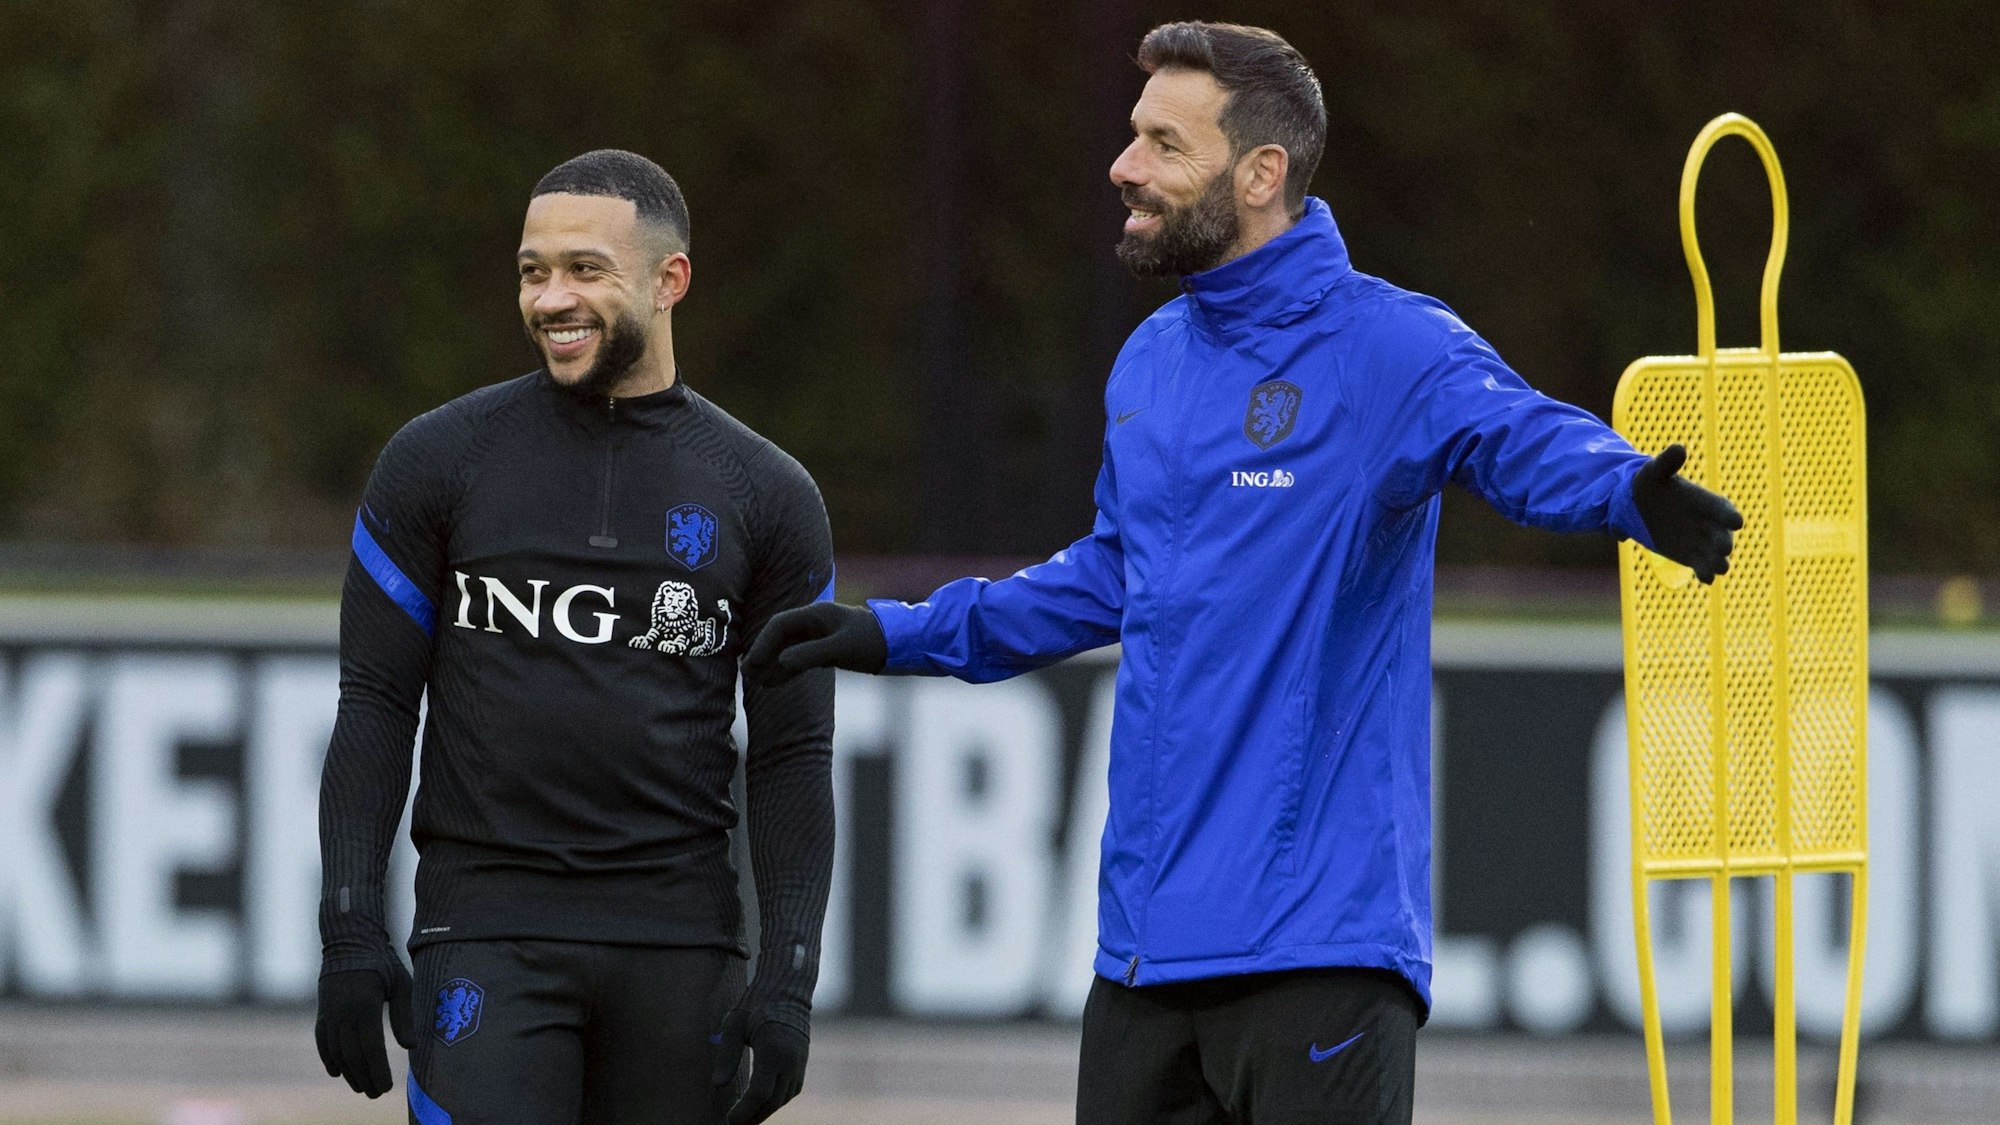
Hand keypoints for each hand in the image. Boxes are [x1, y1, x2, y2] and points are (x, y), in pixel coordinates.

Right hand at [315, 963, 418, 1098]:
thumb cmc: (382, 962)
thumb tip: (411, 1046)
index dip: (378, 1071)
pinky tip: (337, 1072)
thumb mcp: (401, 983)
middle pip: (352, 1056)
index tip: (387, 1087)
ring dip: (348, 1073)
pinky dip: (328, 1059)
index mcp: (365, 1006)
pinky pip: (322, 1042)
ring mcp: (329, 1014)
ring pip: (336, 1052)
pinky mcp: (322, 1013)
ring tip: (362, 1087)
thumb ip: (404, 1016)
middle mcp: (343, 1013)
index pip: (370, 1048)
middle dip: (365, 1078)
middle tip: (377, 1093)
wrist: (350, 943)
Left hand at [710, 1007, 809, 1124]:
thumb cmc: (756, 1003)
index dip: (743, 1112)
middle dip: (753, 1117)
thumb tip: (717, 1085)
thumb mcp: (734, 1025)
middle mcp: (790, 1059)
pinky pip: (791, 1089)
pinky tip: (763, 1103)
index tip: (729, 1121)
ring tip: (746, 1119)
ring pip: (784, 1098)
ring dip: (765, 1111)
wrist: (786, 988)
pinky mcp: (803, 1060)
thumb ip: (727, 1056)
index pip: (759, 1093)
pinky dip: (777, 1100)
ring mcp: (800, 1061)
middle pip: (772, 1101)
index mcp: (773, 1050)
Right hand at [741, 602, 886, 686]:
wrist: (900, 645)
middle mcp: (814, 622)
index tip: (751, 663)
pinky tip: (773, 683)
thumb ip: (810, 654)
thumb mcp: (841, 649)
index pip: (780, 625)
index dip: (762, 643)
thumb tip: (780, 662)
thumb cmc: (873, 642)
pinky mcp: (825, 649)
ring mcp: (819, 635)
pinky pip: (798, 658)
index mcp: (816, 614)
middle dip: (762, 654)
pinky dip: (785, 670)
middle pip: (779, 636)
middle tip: (746, 673)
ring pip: (787, 648)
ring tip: (755, 681)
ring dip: (771, 664)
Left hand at [1631, 444, 1743, 584]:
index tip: (1736, 521)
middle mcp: (1707, 522)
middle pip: (1722, 534)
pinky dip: (1706, 573)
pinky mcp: (1691, 557)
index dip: (1728, 514)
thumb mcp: (1654, 472)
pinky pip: (1703, 567)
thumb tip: (1679, 447)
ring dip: (1718, 561)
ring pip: (1715, 554)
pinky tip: (1706, 579)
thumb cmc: (1649, 484)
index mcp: (1704, 501)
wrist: (1637, 507)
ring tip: (1719, 568)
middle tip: (1724, 548)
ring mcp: (1701, 541)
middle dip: (1724, 541)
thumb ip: (1667, 462)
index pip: (1721, 508)